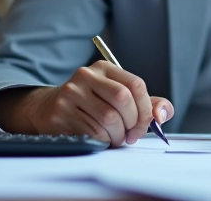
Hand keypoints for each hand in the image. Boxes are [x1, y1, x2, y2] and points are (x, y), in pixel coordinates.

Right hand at [0, 60, 172, 146]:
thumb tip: (162, 115)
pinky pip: (92, 133)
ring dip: (118, 136)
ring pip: (109, 119)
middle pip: (123, 99)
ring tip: (115, 137)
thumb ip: (146, 104)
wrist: (48, 108)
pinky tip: (101, 139)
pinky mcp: (60, 113)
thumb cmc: (92, 105)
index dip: (146, 109)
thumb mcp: (118, 97)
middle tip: (131, 135)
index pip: (136, 84)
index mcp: (104, 68)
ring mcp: (71, 93)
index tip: (146, 124)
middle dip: (133, 123)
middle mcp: (86, 76)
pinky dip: (103, 141)